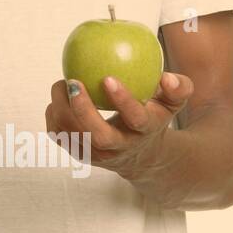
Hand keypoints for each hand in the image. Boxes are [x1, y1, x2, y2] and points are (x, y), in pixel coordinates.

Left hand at [45, 71, 192, 178]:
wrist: (141, 155)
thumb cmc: (153, 117)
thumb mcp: (171, 104)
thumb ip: (178, 89)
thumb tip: (167, 77)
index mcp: (143, 131)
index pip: (136, 119)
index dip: (123, 100)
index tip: (108, 78)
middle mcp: (120, 147)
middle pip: (99, 135)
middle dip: (82, 109)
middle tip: (73, 81)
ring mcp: (97, 154)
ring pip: (73, 135)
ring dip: (61, 107)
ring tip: (62, 84)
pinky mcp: (79, 154)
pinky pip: (59, 135)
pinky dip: (54, 115)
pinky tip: (58, 98)